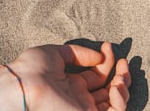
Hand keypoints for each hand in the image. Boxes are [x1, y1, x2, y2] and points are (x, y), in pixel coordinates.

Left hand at [0, 42, 130, 110]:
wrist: (24, 84)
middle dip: (121, 75)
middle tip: (124, 61)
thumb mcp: (55, 53)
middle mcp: (79, 97)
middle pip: (109, 90)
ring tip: (121, 75)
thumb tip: (99, 57)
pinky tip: (115, 87)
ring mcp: (84, 108)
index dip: (106, 60)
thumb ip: (78, 53)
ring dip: (123, 87)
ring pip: (115, 103)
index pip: (97, 74)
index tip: (108, 45)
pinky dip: (121, 102)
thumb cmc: (33, 68)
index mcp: (70, 83)